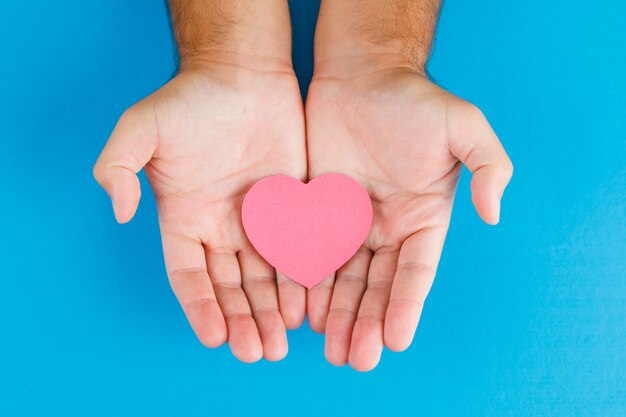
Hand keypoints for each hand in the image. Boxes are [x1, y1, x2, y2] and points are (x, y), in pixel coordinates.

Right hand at [93, 57, 306, 361]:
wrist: (243, 71)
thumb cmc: (190, 99)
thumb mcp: (140, 128)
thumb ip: (117, 169)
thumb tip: (121, 213)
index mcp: (185, 218)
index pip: (189, 276)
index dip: (200, 307)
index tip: (215, 337)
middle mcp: (221, 226)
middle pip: (230, 286)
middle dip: (242, 320)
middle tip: (258, 352)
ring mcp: (259, 218)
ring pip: (265, 277)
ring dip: (271, 311)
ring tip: (281, 343)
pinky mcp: (292, 206)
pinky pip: (297, 249)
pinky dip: (301, 279)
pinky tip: (308, 306)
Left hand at [305, 66, 512, 370]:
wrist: (362, 74)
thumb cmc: (414, 100)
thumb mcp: (465, 126)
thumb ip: (491, 167)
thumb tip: (495, 215)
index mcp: (423, 217)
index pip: (415, 271)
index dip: (405, 305)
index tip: (395, 339)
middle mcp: (387, 227)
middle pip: (377, 285)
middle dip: (367, 321)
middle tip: (356, 358)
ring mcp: (350, 221)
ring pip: (343, 277)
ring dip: (338, 313)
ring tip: (330, 348)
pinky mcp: (318, 210)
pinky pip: (312, 252)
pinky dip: (309, 283)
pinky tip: (303, 310)